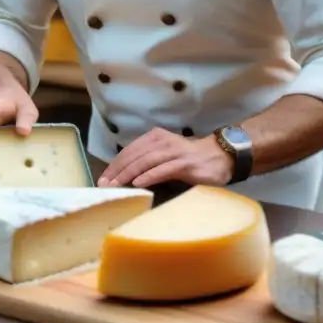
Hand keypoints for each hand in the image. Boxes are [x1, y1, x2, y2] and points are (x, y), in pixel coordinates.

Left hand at [97, 128, 232, 188]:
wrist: (219, 157)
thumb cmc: (188, 159)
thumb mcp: (164, 155)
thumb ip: (147, 161)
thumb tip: (124, 176)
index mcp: (154, 137)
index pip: (129, 150)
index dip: (115, 164)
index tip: (103, 178)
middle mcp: (162, 141)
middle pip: (134, 155)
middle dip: (117, 170)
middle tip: (104, 184)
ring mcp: (174, 152)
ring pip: (146, 161)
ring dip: (128, 174)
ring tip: (116, 185)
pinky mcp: (184, 164)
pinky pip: (163, 170)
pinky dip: (149, 176)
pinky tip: (138, 183)